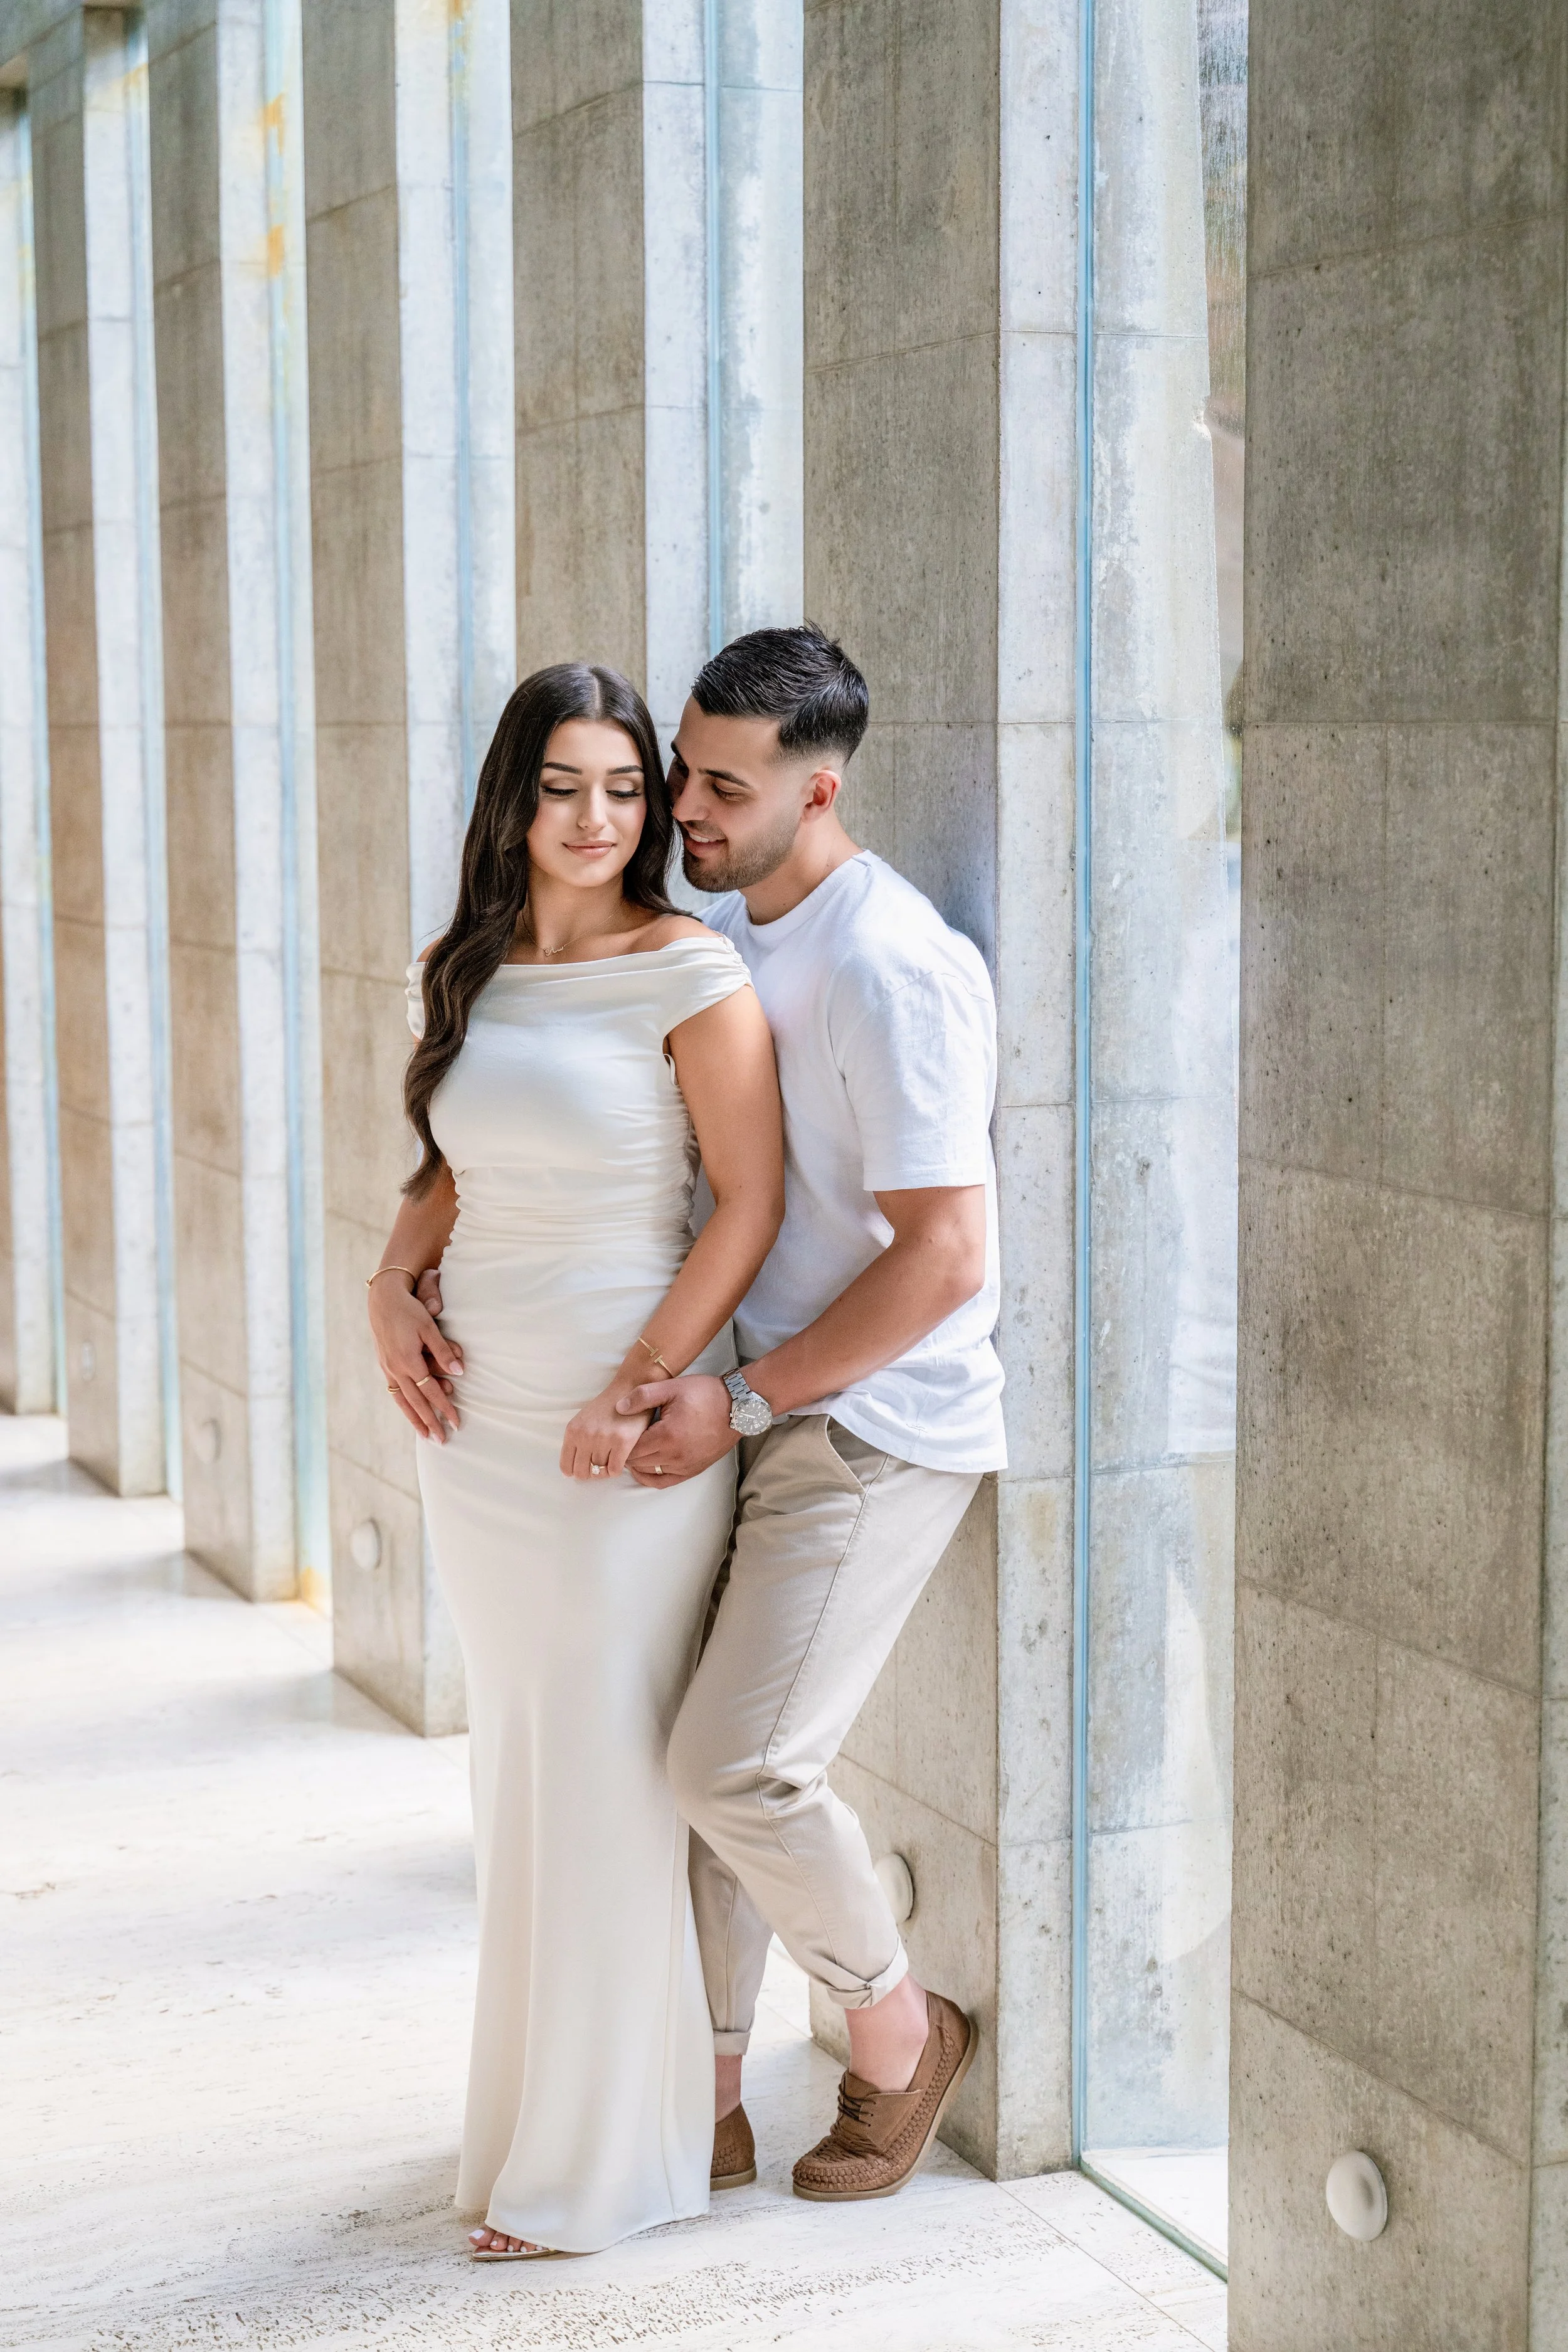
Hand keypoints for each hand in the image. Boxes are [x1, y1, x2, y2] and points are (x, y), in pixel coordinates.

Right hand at [369, 1275, 462, 1441]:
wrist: (382, 1300)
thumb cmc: (409, 1310)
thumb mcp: (429, 1327)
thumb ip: (443, 1351)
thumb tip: (459, 1372)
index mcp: (409, 1361)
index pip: (431, 1392)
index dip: (445, 1408)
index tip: (457, 1422)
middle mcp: (396, 1369)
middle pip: (416, 1403)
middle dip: (430, 1422)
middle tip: (442, 1440)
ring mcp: (388, 1369)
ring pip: (402, 1401)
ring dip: (414, 1419)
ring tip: (425, 1435)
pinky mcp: (384, 1365)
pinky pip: (395, 1392)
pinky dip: (403, 1405)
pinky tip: (409, 1412)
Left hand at [560, 1385, 651, 1480]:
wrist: (630, 1389)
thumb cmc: (607, 1407)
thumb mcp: (583, 1420)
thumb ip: (576, 1442)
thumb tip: (571, 1471)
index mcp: (573, 1430)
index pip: (566, 1467)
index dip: (575, 1472)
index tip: (584, 1469)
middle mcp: (585, 1435)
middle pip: (582, 1473)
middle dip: (590, 1473)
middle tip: (599, 1465)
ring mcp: (604, 1439)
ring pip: (599, 1473)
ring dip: (605, 1471)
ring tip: (611, 1460)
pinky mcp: (622, 1442)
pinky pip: (614, 1470)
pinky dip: (617, 1470)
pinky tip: (620, 1460)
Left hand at [621, 1374, 736, 1486]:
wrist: (738, 1406)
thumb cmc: (705, 1394)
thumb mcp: (672, 1387)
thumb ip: (642, 1396)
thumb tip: (619, 1408)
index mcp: (667, 1436)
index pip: (631, 1450)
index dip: (620, 1444)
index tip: (616, 1434)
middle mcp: (675, 1456)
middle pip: (638, 1463)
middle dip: (626, 1454)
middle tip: (619, 1443)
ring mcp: (685, 1466)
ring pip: (650, 1474)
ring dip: (638, 1464)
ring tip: (632, 1451)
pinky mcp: (694, 1470)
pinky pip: (665, 1481)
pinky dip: (652, 1477)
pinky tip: (645, 1469)